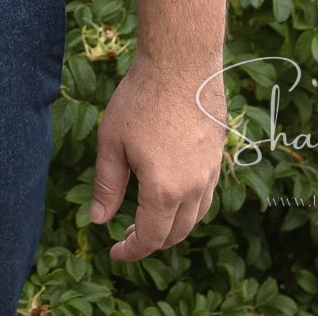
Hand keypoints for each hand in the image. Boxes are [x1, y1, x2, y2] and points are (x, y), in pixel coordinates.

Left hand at [83, 57, 224, 261]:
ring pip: (195, 217)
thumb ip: (107, 185)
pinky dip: (188, 207)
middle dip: (151, 242)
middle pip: (176, 233)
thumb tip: (99, 220)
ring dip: (172, 227)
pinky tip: (171, 195)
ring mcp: (211, 173)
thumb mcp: (112, 142)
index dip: (131, 251)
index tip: (114, 253)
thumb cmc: (141, 99)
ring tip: (148, 220)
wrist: (182, 64)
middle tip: (126, 239)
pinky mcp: (218, 158)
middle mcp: (194, 188)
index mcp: (165, 190)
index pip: (150, 237)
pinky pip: (205, 196)